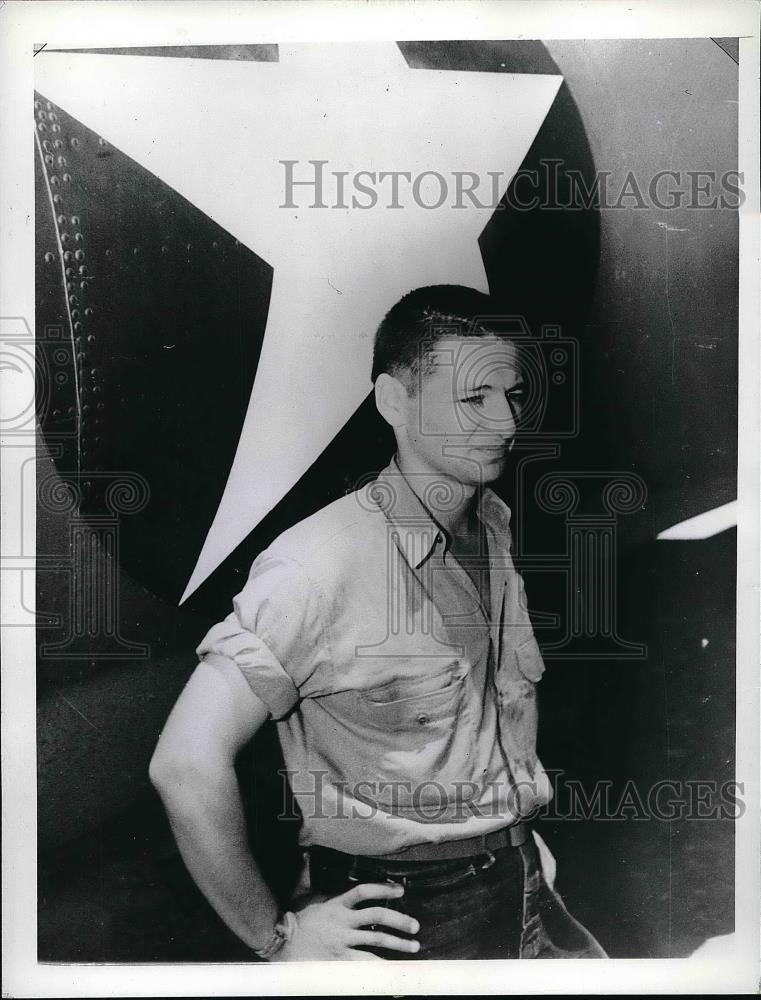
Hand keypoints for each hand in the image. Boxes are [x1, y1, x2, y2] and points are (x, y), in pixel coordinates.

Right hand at [276, 882, 419, 960]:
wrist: (281, 944)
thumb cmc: (294, 919)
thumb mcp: (302, 892)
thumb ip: (307, 873)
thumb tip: (306, 854)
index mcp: (336, 904)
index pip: (364, 892)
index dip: (384, 888)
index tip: (400, 890)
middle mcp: (342, 922)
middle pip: (377, 917)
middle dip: (400, 920)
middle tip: (415, 926)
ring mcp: (342, 941)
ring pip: (376, 940)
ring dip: (398, 943)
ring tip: (413, 946)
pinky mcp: (340, 960)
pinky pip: (365, 963)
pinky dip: (381, 965)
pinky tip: (394, 967)